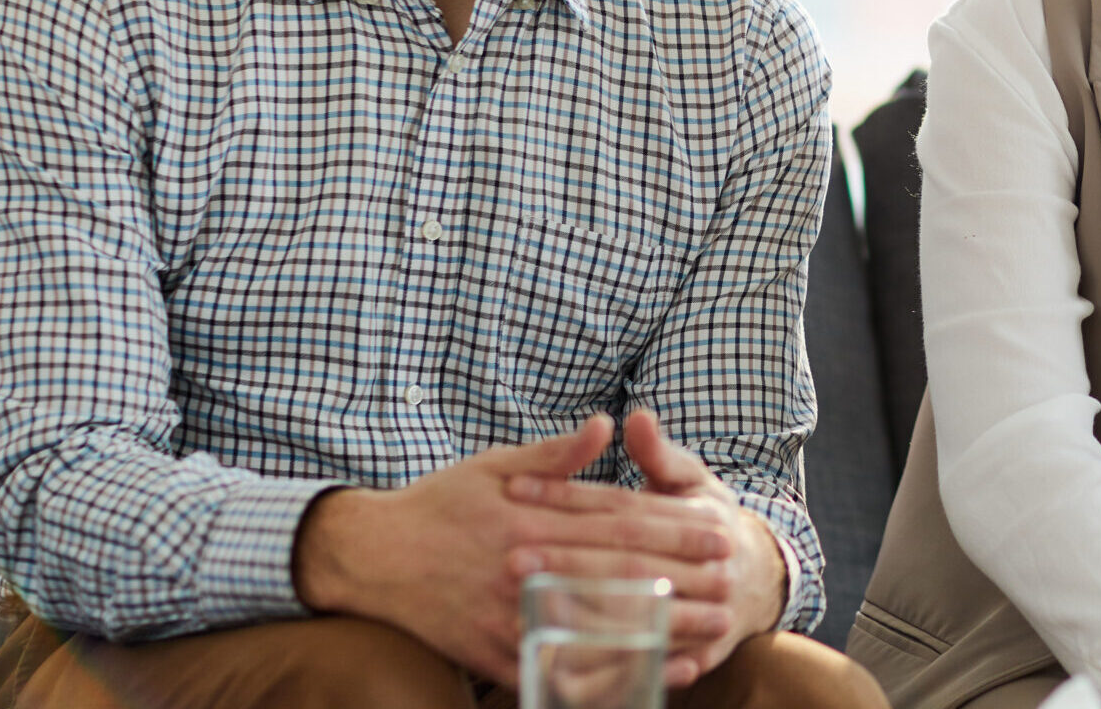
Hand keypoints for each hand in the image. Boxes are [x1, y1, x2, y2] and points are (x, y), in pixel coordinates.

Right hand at [294, 414, 738, 684]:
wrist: (368, 557)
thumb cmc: (437, 505)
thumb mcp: (494, 464)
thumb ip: (555, 452)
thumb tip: (606, 424)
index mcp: (531, 517)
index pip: (617, 522)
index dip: (672, 527)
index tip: (717, 528)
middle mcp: (525, 567)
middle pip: (618, 575)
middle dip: (682, 578)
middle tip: (732, 581)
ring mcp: (509, 614)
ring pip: (596, 625)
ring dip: (658, 629)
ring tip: (709, 631)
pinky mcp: (493, 653)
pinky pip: (557, 669)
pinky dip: (603, 676)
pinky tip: (643, 676)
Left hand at [506, 409, 785, 686]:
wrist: (758, 580)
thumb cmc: (707, 521)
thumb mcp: (692, 482)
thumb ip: (661, 454)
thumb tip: (636, 416)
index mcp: (704, 519)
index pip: (625, 508)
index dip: (570, 498)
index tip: (517, 490)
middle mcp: (712, 568)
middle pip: (628, 565)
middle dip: (568, 561)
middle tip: (512, 557)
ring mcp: (709, 615)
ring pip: (635, 617)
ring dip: (580, 613)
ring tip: (525, 607)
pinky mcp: (701, 656)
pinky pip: (648, 663)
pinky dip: (607, 665)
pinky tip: (564, 657)